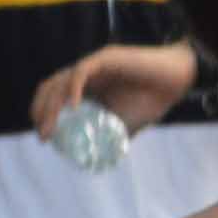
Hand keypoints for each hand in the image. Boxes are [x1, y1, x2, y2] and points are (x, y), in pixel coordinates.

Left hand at [24, 39, 199, 138]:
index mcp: (87, 87)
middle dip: (41, 111)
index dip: (43, 114)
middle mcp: (85, 74)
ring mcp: (93, 64)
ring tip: (51, 126)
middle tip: (44, 135)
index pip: (53, 97)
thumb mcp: (125, 125)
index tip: (45, 137)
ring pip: (61, 81)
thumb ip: (110, 136)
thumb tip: (99, 160)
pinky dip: (72, 89)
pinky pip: (80, 72)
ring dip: (51, 105)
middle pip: (50, 89)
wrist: (176, 83)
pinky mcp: (104, 57)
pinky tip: (73, 108)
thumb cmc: (151, 101)